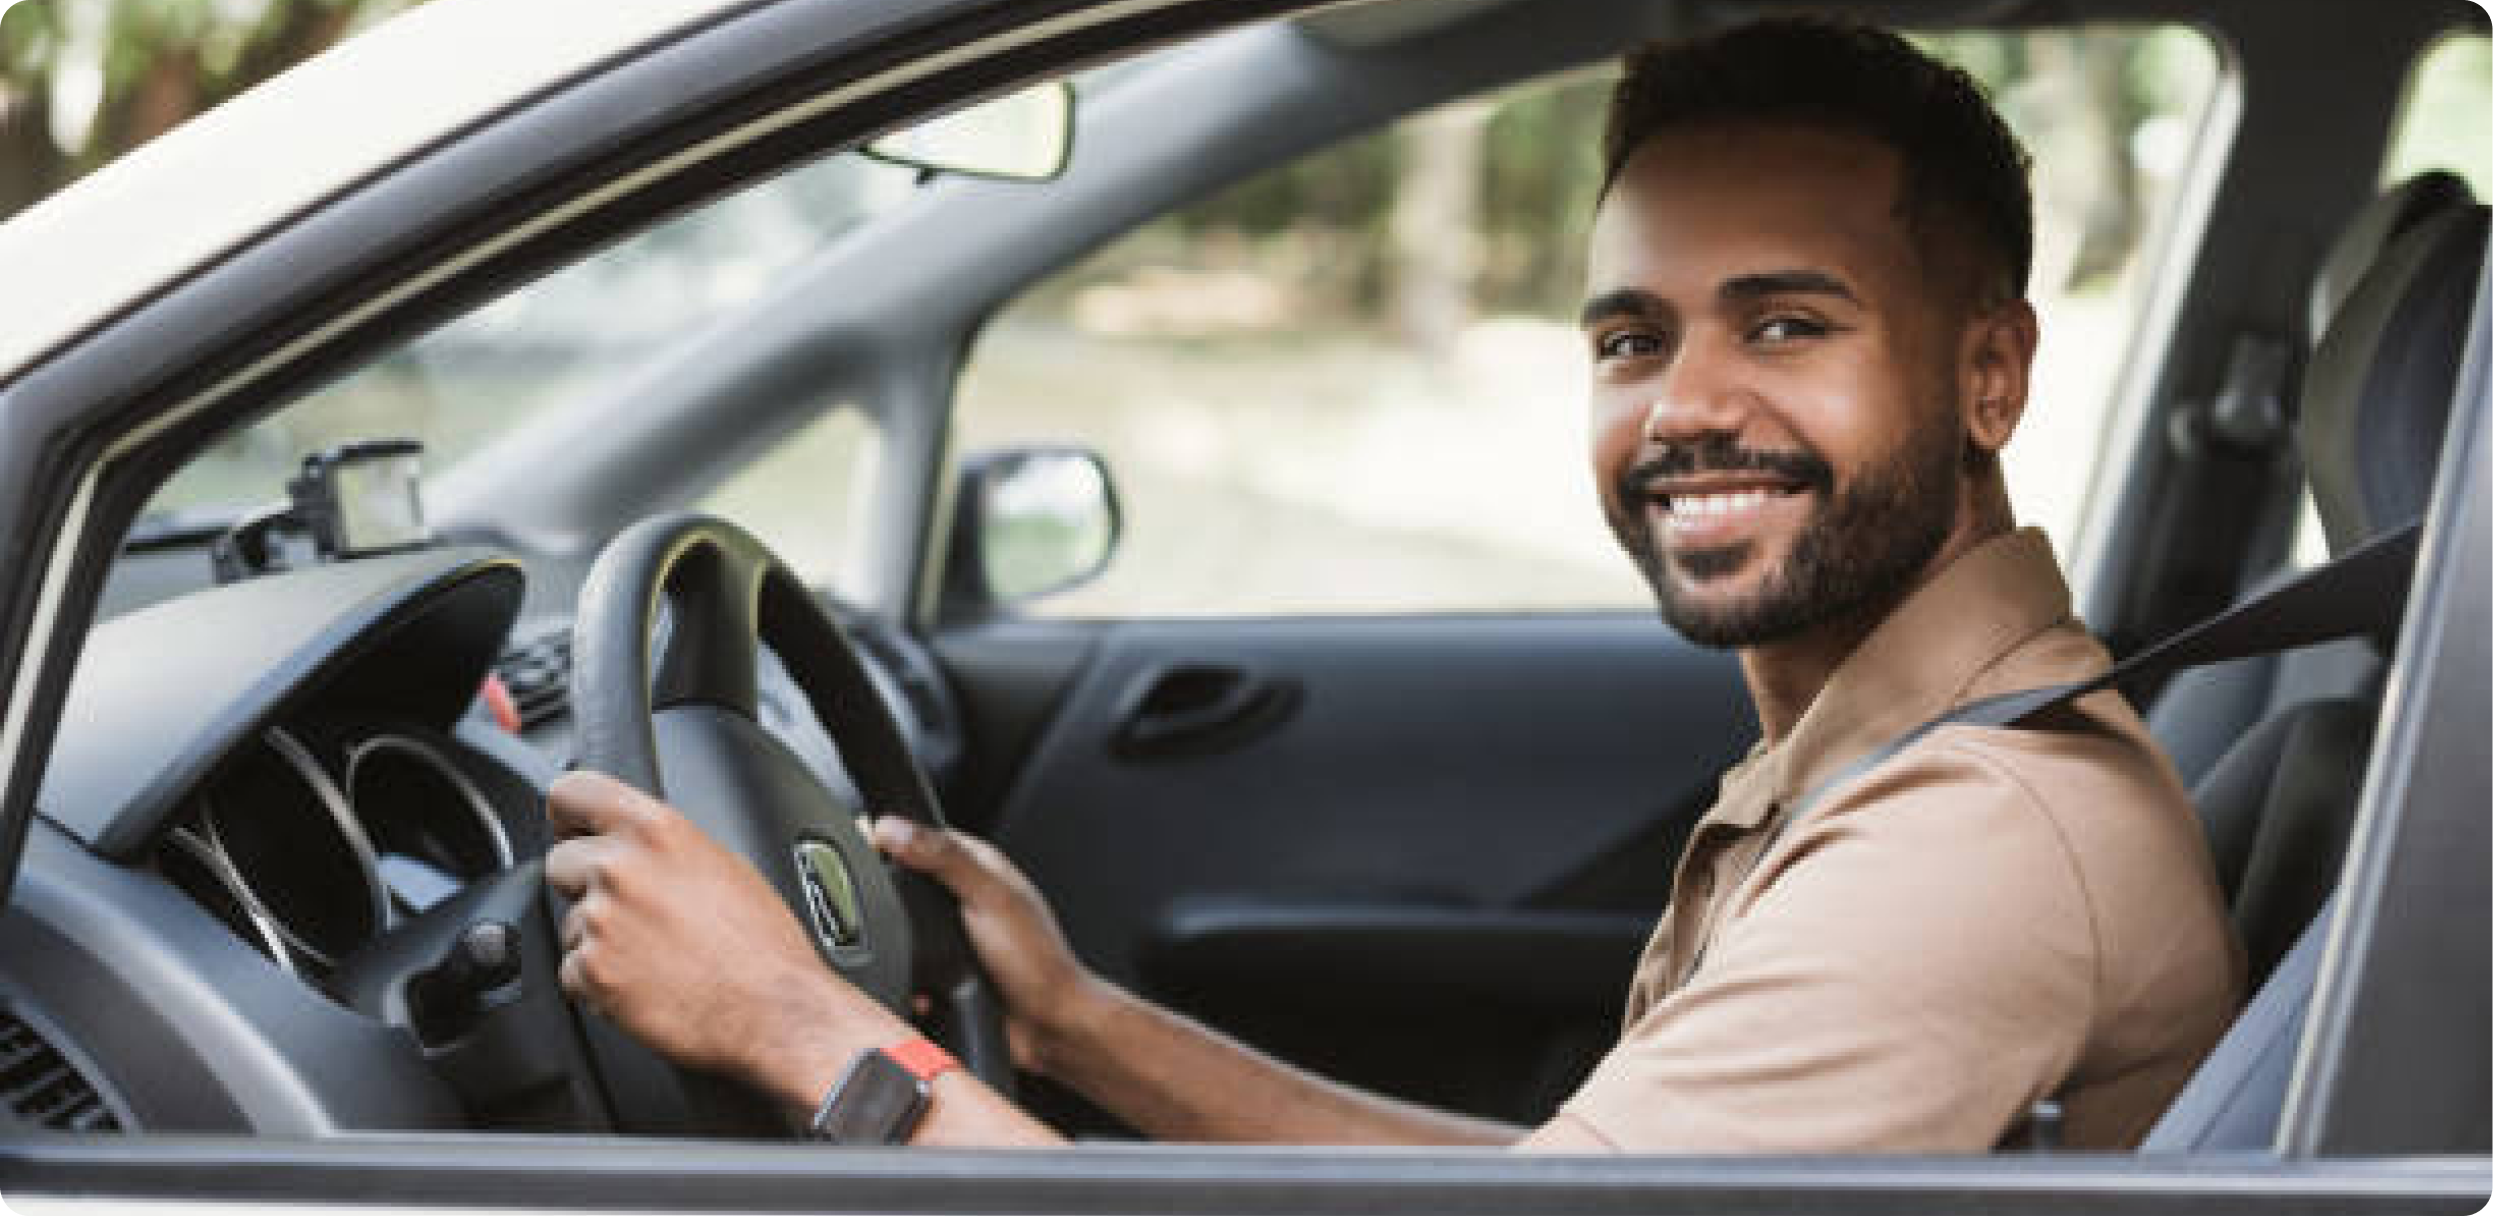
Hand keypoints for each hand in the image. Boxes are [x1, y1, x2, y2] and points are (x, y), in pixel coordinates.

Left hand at [544, 771, 904, 1092]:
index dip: (569, 816)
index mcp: (658, 829)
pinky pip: (572, 971)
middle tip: (632, 911)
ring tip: (652, 954)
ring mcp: (601, 920)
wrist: (774, 1010)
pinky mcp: (591, 971)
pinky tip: (645, 981)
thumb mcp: (725, 864)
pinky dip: (599, 981)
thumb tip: (638, 845)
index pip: (571, 792)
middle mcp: (621, 868)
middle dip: (586, 885)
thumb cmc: (763, 945)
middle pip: (560, 862)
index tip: (574, 831)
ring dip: (597, 939)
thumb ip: (667, 846)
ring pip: (569, 922)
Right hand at [872, 818, 1105, 1073]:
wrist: (1049, 1026)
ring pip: (900, 926)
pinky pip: (905, 965)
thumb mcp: (989, 897)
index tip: (864, 843)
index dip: (891, 835)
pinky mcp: (943, 969)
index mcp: (976, 865)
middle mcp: (962, 896)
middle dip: (887, 896)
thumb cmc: (1037, 960)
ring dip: (895, 943)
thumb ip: (944, 859)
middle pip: (904, 881)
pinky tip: (916, 986)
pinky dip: (904, 976)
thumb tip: (895, 828)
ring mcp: (952, 934)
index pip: (922, 834)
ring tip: (904, 952)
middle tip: (879, 908)